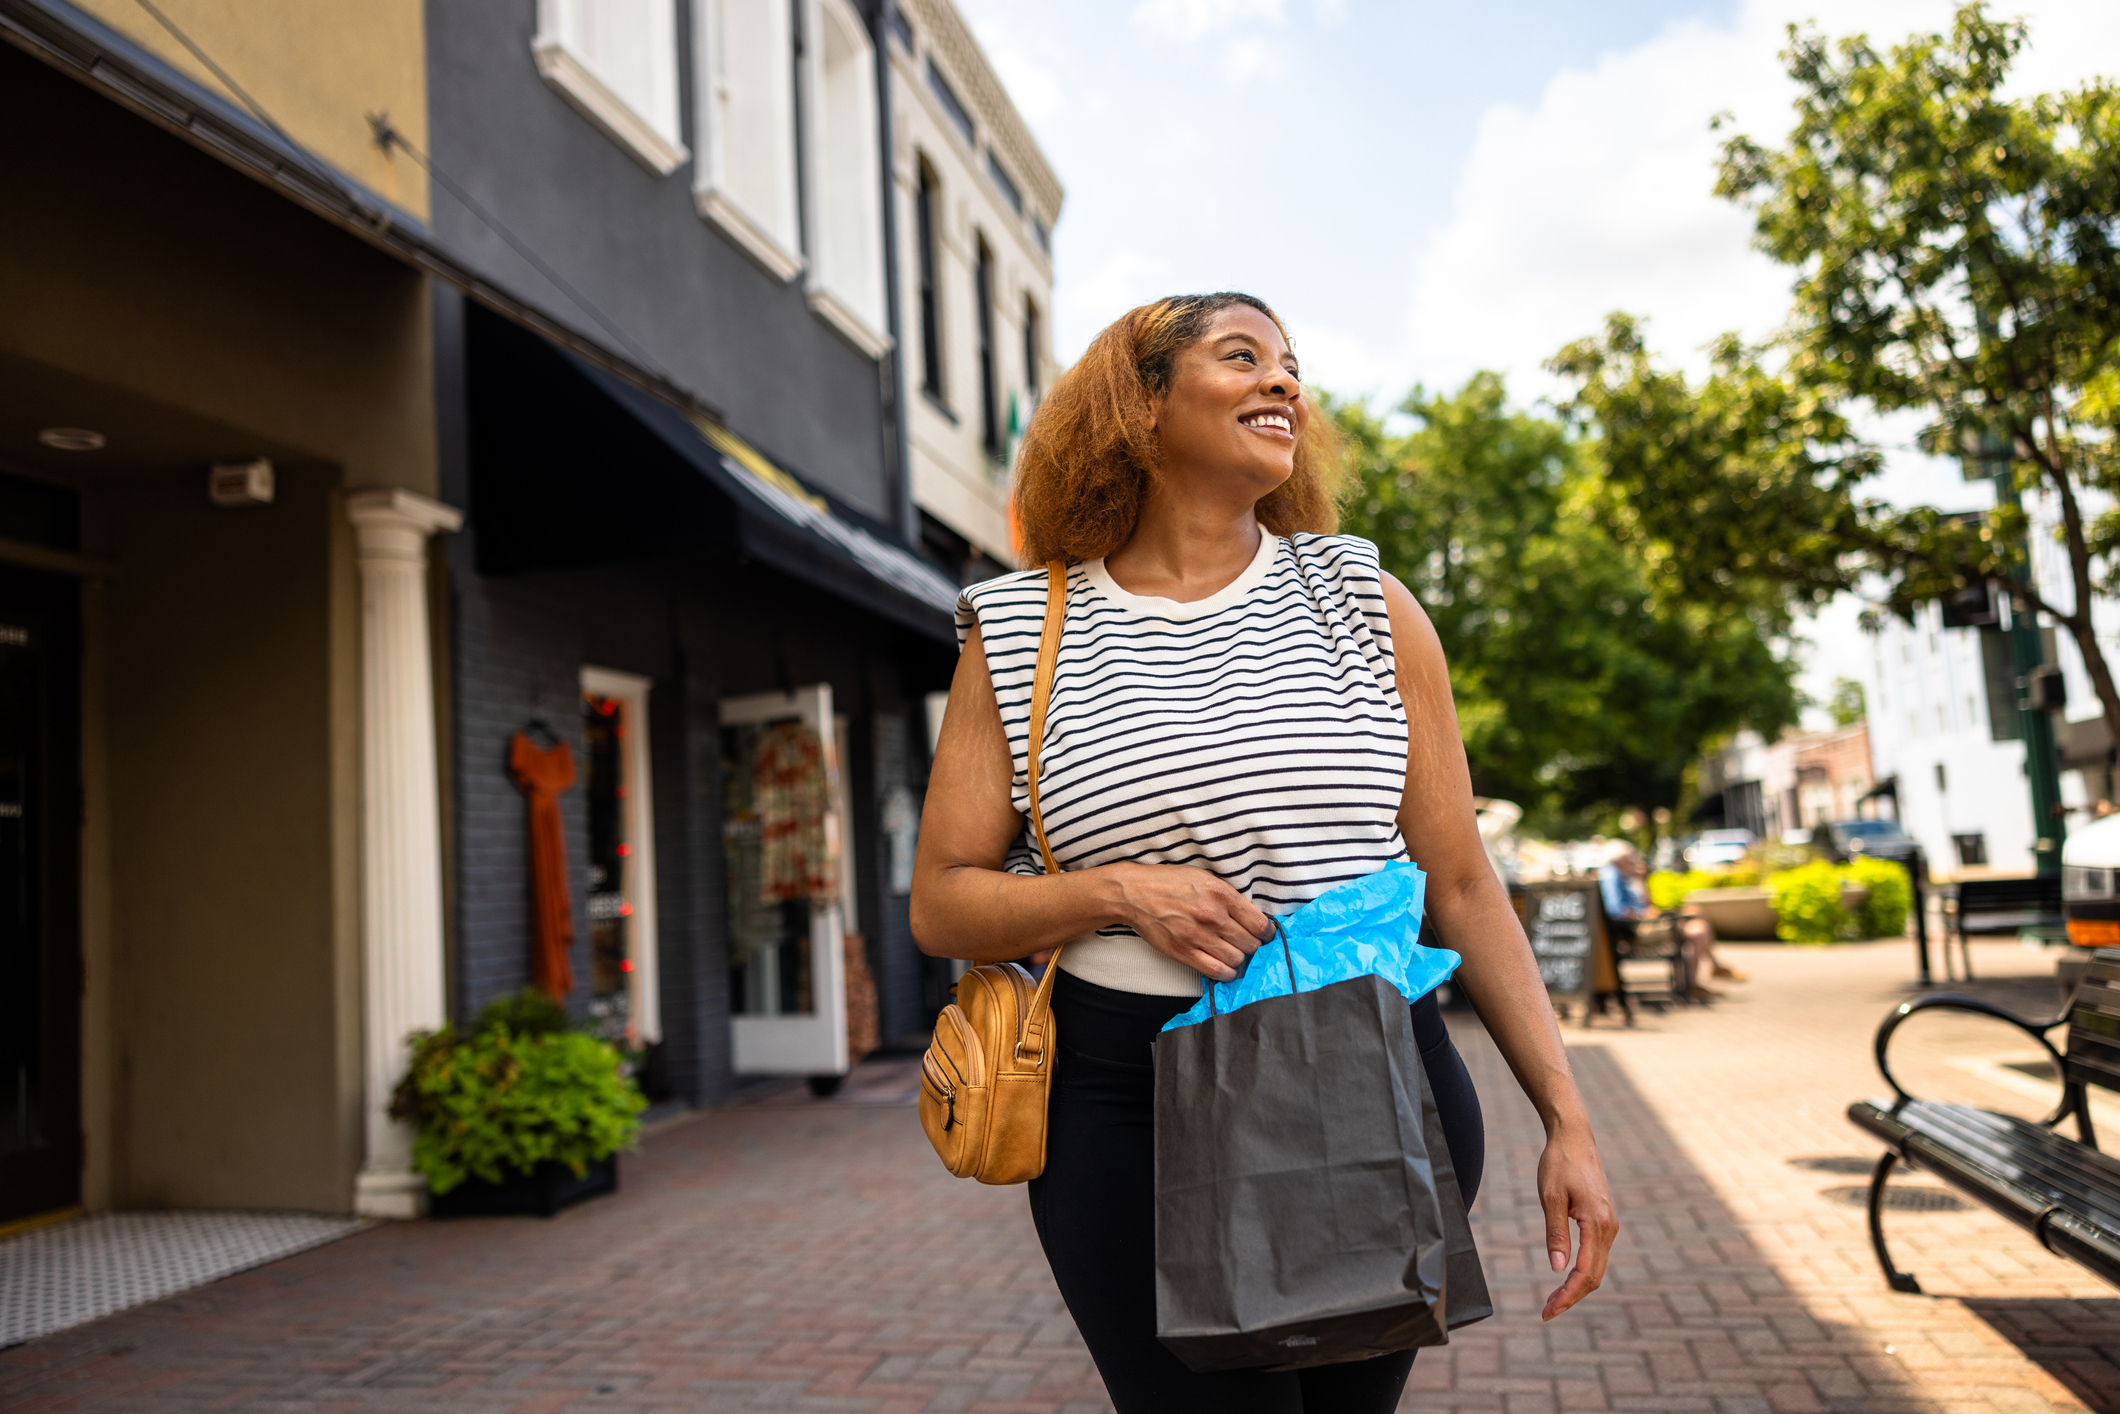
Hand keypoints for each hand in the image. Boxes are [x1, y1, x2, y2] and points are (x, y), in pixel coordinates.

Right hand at [1108, 864, 1271, 980]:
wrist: (1135, 894)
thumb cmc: (1169, 882)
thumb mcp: (1204, 877)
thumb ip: (1228, 895)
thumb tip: (1252, 914)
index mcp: (1221, 894)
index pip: (1260, 923)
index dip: (1267, 933)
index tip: (1265, 935)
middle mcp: (1213, 915)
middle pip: (1251, 944)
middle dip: (1253, 946)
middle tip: (1248, 944)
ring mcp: (1198, 936)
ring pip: (1237, 959)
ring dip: (1239, 959)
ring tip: (1233, 953)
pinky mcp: (1184, 952)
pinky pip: (1217, 971)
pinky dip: (1227, 973)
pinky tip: (1225, 967)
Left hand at [1537, 1120, 1617, 1320]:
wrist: (1574, 1138)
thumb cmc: (1558, 1163)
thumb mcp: (1550, 1198)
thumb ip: (1555, 1233)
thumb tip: (1557, 1269)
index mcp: (1598, 1223)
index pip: (1585, 1273)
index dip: (1567, 1296)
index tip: (1548, 1311)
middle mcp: (1609, 1228)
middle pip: (1594, 1276)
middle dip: (1571, 1297)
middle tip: (1546, 1312)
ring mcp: (1609, 1225)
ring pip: (1597, 1268)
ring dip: (1576, 1286)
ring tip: (1552, 1299)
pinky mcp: (1604, 1221)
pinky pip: (1597, 1255)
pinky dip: (1582, 1271)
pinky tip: (1565, 1277)